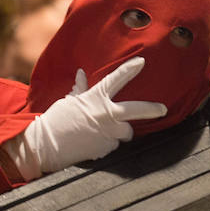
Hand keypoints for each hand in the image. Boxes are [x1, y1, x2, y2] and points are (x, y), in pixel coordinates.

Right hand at [3, 57, 166, 179]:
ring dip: (121, 131)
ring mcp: (108, 132)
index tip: (142, 62)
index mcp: (96, 98)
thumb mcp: (69, 102)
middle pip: (137, 109)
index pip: (117, 79)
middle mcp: (106, 114)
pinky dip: (107, 143)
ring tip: (107, 132)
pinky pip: (113, 145)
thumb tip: (81, 74)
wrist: (46, 146)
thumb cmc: (55, 121)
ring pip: (127, 132)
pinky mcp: (106, 148)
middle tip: (163, 109)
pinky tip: (94, 142)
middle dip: (153, 109)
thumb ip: (80, 89)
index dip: (130, 69)